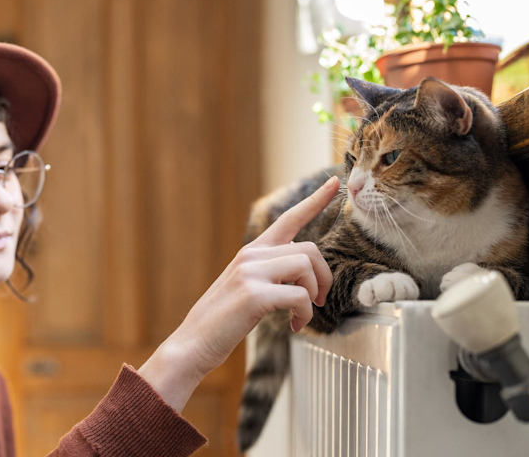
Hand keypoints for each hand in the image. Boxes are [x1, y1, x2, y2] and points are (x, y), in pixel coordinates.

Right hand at [138, 176, 339, 410]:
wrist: (192, 344)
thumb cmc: (222, 322)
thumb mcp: (244, 288)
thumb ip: (269, 274)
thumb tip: (305, 277)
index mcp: (251, 252)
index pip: (289, 219)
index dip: (316, 201)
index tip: (336, 183)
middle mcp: (251, 255)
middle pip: (309, 248)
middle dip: (323, 276)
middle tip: (319, 300)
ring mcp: (251, 272)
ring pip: (306, 266)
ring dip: (313, 295)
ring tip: (301, 315)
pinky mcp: (254, 294)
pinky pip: (299, 296)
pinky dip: (305, 315)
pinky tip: (294, 327)